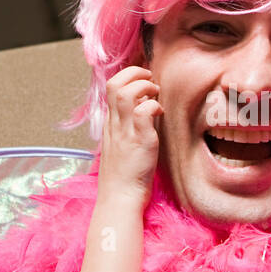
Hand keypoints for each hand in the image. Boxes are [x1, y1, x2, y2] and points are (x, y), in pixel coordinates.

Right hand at [98, 66, 161, 205]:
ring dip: (144, 86)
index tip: (143, 80)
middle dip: (134, 73)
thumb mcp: (121, 144)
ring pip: (125, 93)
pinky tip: (160, 113)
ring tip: (155, 93)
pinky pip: (143, 112)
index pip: (111, 87)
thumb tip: (146, 107)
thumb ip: (130, 125)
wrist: (120, 198)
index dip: (127, 76)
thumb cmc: (124, 175)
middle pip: (114, 83)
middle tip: (150, 79)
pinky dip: (153, 106)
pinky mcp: (140, 141)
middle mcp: (114, 124)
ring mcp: (125, 132)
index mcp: (110, 124)